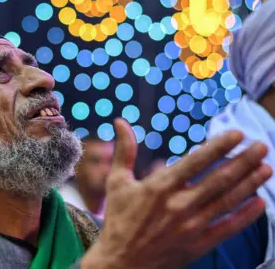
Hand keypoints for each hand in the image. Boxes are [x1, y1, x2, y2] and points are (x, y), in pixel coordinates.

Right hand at [82, 118, 270, 268]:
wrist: (120, 262)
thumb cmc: (118, 220)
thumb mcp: (117, 182)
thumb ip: (124, 151)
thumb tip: (120, 122)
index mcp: (160, 186)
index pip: (197, 160)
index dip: (220, 146)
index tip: (237, 134)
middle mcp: (180, 204)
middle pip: (219, 178)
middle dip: (244, 160)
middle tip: (261, 146)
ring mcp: (192, 225)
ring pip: (228, 200)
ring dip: (250, 183)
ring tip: (266, 168)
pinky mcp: (198, 244)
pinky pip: (228, 228)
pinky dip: (246, 216)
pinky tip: (260, 203)